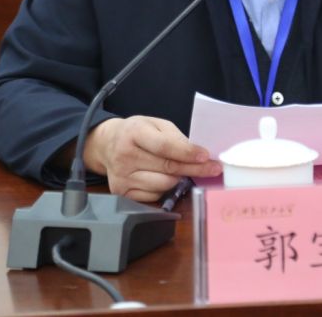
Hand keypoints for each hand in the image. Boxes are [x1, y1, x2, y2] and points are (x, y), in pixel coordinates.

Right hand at [83, 115, 220, 201]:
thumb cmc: (136, 133)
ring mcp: (122, 176)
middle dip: (194, 169)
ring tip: (180, 170)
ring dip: (178, 179)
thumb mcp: (155, 124)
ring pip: (163, 185)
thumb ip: (175, 137)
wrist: (107, 144)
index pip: (165, 146)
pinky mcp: (122, 192)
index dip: (187, 152)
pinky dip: (163, 189)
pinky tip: (160, 177)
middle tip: (213, 169)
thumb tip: (197, 155)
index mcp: (134, 133)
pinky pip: (154, 196)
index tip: (205, 156)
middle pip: (167, 167)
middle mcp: (125, 156)